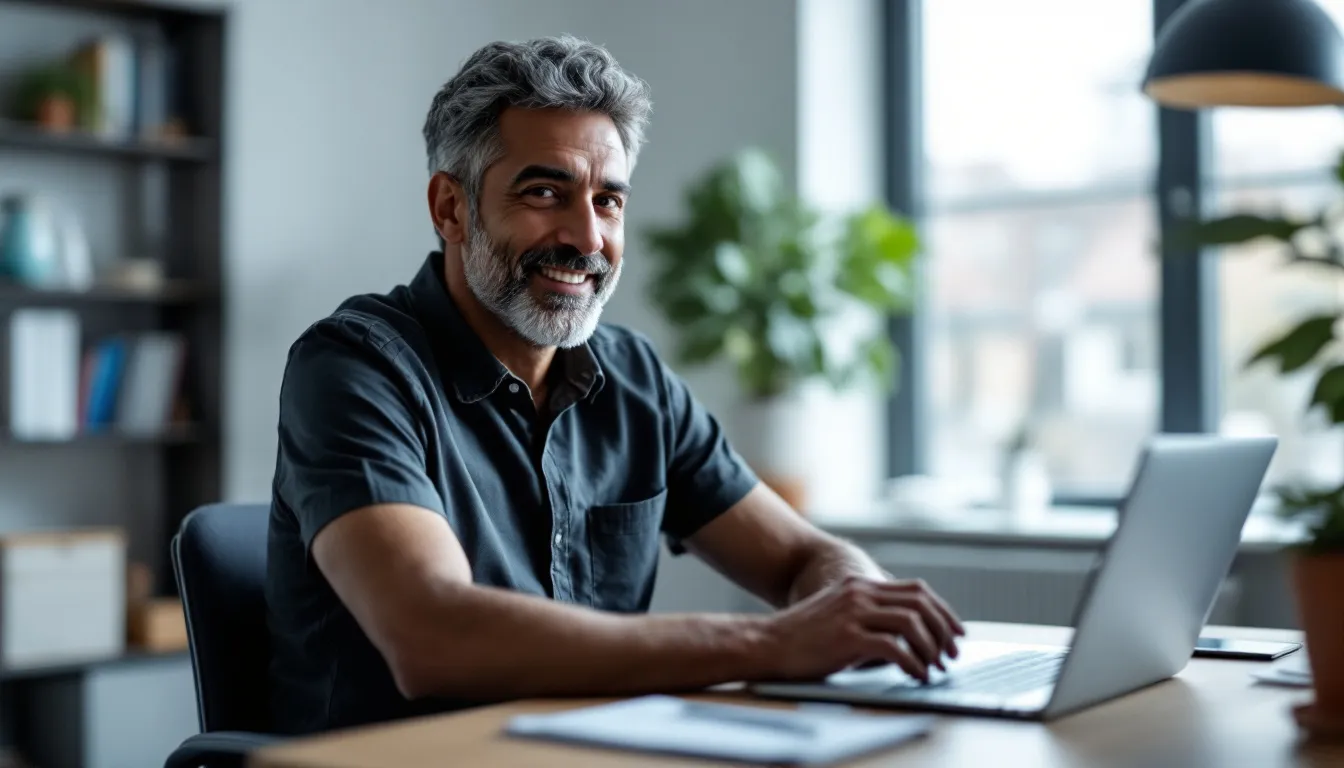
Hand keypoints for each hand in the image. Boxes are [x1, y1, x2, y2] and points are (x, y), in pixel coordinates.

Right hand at [761, 575, 964, 682]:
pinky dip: (912, 664)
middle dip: (944, 631)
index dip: (944, 611)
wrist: (767, 643)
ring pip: (912, 624)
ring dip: (930, 648)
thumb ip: (869, 614)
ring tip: (933, 668)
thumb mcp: (840, 613)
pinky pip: (894, 649)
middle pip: (921, 604)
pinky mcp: (848, 637)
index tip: (956, 633)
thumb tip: (909, 634)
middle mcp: (860, 593)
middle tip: (951, 655)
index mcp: (861, 585)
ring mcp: (854, 613)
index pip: (918, 590)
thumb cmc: (803, 637)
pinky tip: (915, 676)